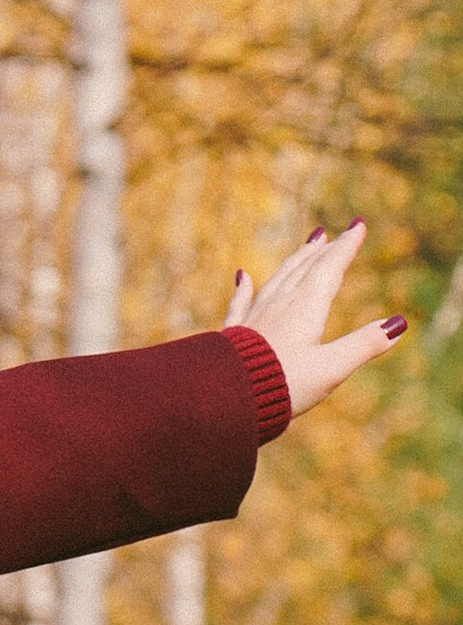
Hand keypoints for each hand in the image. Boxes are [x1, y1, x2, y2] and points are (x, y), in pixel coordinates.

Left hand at [224, 221, 405, 418]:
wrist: (226, 399)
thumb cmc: (282, 385)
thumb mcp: (331, 368)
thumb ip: (364, 345)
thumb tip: (398, 324)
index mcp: (305, 309)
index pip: (329, 270)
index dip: (345, 247)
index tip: (357, 225)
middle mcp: (278, 306)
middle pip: (302, 270)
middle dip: (320, 251)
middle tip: (330, 234)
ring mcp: (253, 319)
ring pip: (276, 281)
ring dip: (292, 262)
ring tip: (303, 248)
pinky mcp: (233, 335)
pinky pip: (240, 303)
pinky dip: (244, 288)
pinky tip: (242, 276)